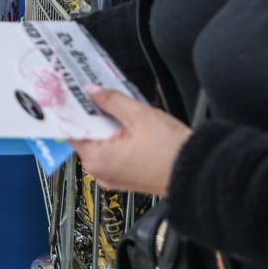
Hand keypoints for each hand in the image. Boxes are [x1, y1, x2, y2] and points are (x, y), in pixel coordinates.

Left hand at [72, 89, 190, 195]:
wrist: (200, 174)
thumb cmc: (173, 152)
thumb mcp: (140, 115)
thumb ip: (111, 100)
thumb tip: (93, 91)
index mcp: (98, 160)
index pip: (71, 129)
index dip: (71, 109)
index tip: (67, 94)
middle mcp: (101, 172)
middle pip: (86, 135)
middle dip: (91, 113)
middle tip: (92, 91)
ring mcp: (113, 176)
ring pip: (101, 142)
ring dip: (105, 124)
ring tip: (112, 103)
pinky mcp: (127, 177)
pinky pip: (113, 152)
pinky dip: (116, 136)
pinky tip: (125, 121)